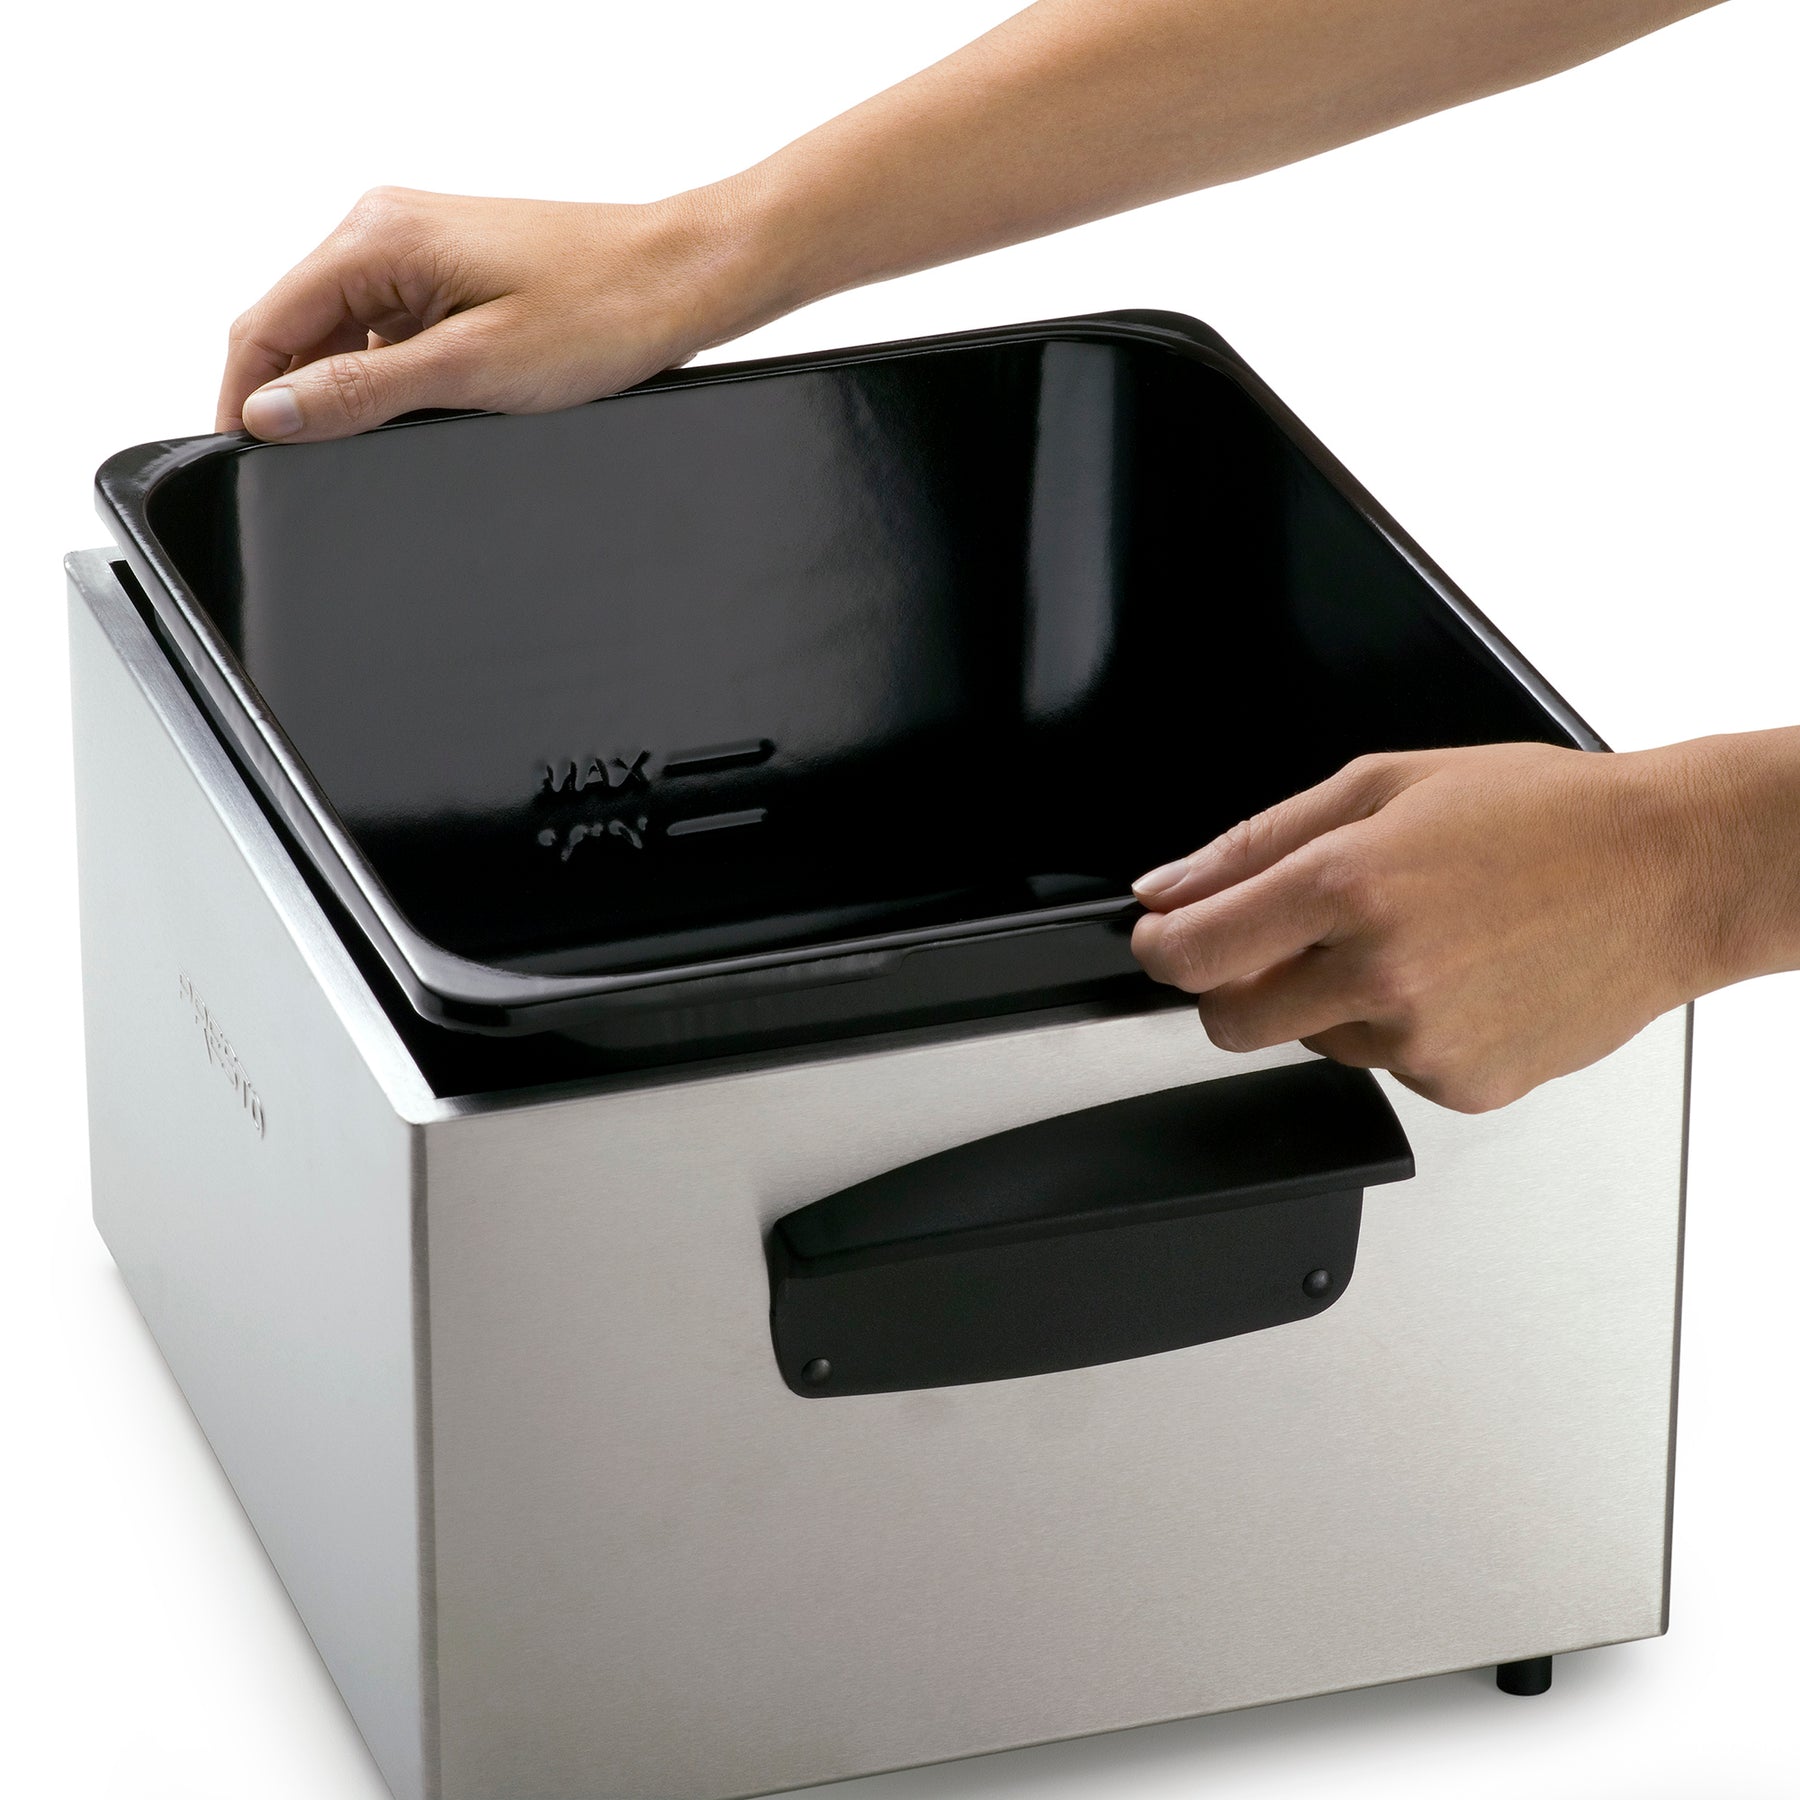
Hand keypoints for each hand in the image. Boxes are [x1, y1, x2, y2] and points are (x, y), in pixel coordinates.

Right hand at [216, 184, 780, 441]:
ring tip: (394, 442)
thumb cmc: (602, 311)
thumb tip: (273, 413)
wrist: (684, 278)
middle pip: (297, 330)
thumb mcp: (471, 369)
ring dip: (352, 390)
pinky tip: (436, 411)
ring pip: (346, 335)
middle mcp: (383, 229)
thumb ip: (363, 390)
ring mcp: (419, 249)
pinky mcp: (454, 273)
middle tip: (315, 473)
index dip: (244, 402)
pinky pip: (393, 330)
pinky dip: (396, 376)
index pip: (263, 326)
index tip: (245, 463)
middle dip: (297, 400)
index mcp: (374, 238)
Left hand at [1129, 737, 1790, 1111]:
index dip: (1160, 947)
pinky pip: (1388, 1066)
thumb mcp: (1384, 784)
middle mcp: (1380, 973)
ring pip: (1314, 1043)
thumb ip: (1256, 841)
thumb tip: (1166, 887)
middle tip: (1280, 943)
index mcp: (1349, 884)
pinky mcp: (1464, 1086)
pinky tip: (1459, 978)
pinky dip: (1401, 1029)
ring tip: (1415, 938)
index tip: (1161, 939)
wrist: (1669, 874)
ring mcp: (1424, 1041)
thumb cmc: (1542, 815)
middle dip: (1230, 987)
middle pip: (1230, 1023)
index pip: (1194, 952)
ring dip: (1332, 1002)